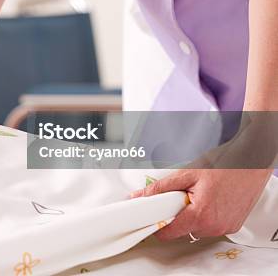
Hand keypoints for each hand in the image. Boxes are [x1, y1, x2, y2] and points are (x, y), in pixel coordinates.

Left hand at [130, 169, 271, 239]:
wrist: (252, 162)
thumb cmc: (225, 165)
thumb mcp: (188, 173)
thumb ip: (161, 187)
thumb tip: (142, 196)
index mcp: (201, 215)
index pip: (169, 232)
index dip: (156, 225)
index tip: (150, 217)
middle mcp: (215, 226)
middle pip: (183, 230)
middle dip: (176, 215)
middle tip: (178, 196)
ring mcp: (226, 227)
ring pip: (197, 228)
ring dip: (192, 215)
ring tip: (198, 194)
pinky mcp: (233, 225)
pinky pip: (212, 226)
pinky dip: (206, 215)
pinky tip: (209, 199)